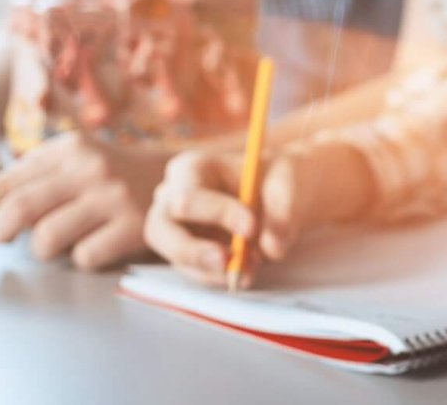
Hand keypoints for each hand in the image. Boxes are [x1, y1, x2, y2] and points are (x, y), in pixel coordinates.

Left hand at [0, 131, 167, 268]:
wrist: (184, 181)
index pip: (4, 181)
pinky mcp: (133, 226)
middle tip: (6, 238)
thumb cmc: (113, 178)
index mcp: (68, 150)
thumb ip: (33, 180)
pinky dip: (84, 258)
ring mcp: (113, 197)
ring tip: (65, 237)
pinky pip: (84, 258)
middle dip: (0, 232)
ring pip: (46, 240)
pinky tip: (100, 242)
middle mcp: (90, 168)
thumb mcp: (76, 163)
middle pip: (17, 210)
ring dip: (46, 248)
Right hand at [143, 141, 367, 287]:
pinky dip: (222, 278)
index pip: (189, 196)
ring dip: (215, 270)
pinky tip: (248, 271)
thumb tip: (272, 248)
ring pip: (178, 259)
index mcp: (191, 169)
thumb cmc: (277, 179)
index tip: (251, 227)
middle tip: (227, 261)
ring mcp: (175, 231)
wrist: (281, 195)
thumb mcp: (287, 184)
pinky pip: (197, 274)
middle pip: (160, 231)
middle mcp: (171, 199)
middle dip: (193, 250)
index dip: (217, 214)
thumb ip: (282, 211)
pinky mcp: (188, 256)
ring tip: (253, 266)